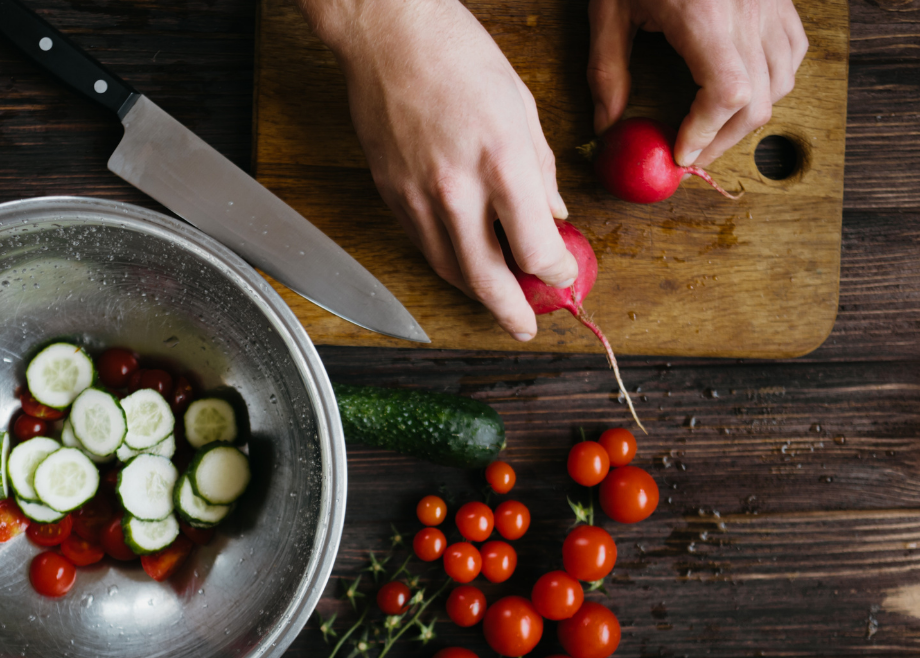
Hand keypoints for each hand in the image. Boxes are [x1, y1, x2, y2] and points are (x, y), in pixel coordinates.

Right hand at [297, 0, 577, 341]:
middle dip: (513, 311)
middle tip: (526, 326)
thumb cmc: (459, 56)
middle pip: (489, 279)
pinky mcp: (391, 195)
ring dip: (478, 295)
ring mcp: (418, 197)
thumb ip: (540, 170)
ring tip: (498, 302)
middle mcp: (458, 189)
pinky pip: (424, 246)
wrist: (388, 36)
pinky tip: (465, 264)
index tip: (563, 273)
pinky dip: (448, 263)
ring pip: (451, 271)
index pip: (537, 249)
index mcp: (502, 162)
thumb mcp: (522, 107)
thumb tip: (554, 213)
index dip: (556, 272)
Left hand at [587, 0, 807, 166]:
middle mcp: (747, 11)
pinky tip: (742, 89)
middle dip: (722, 139)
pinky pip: (792, 52)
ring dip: (748, 116)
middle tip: (689, 154)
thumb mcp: (610, 10)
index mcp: (704, 14)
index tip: (680, 152)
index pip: (726, 93)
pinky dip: (772, 82)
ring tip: (711, 129)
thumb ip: (607, 71)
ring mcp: (770, 4)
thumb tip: (608, 126)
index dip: (705, 133)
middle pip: (757, 100)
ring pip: (782, 82)